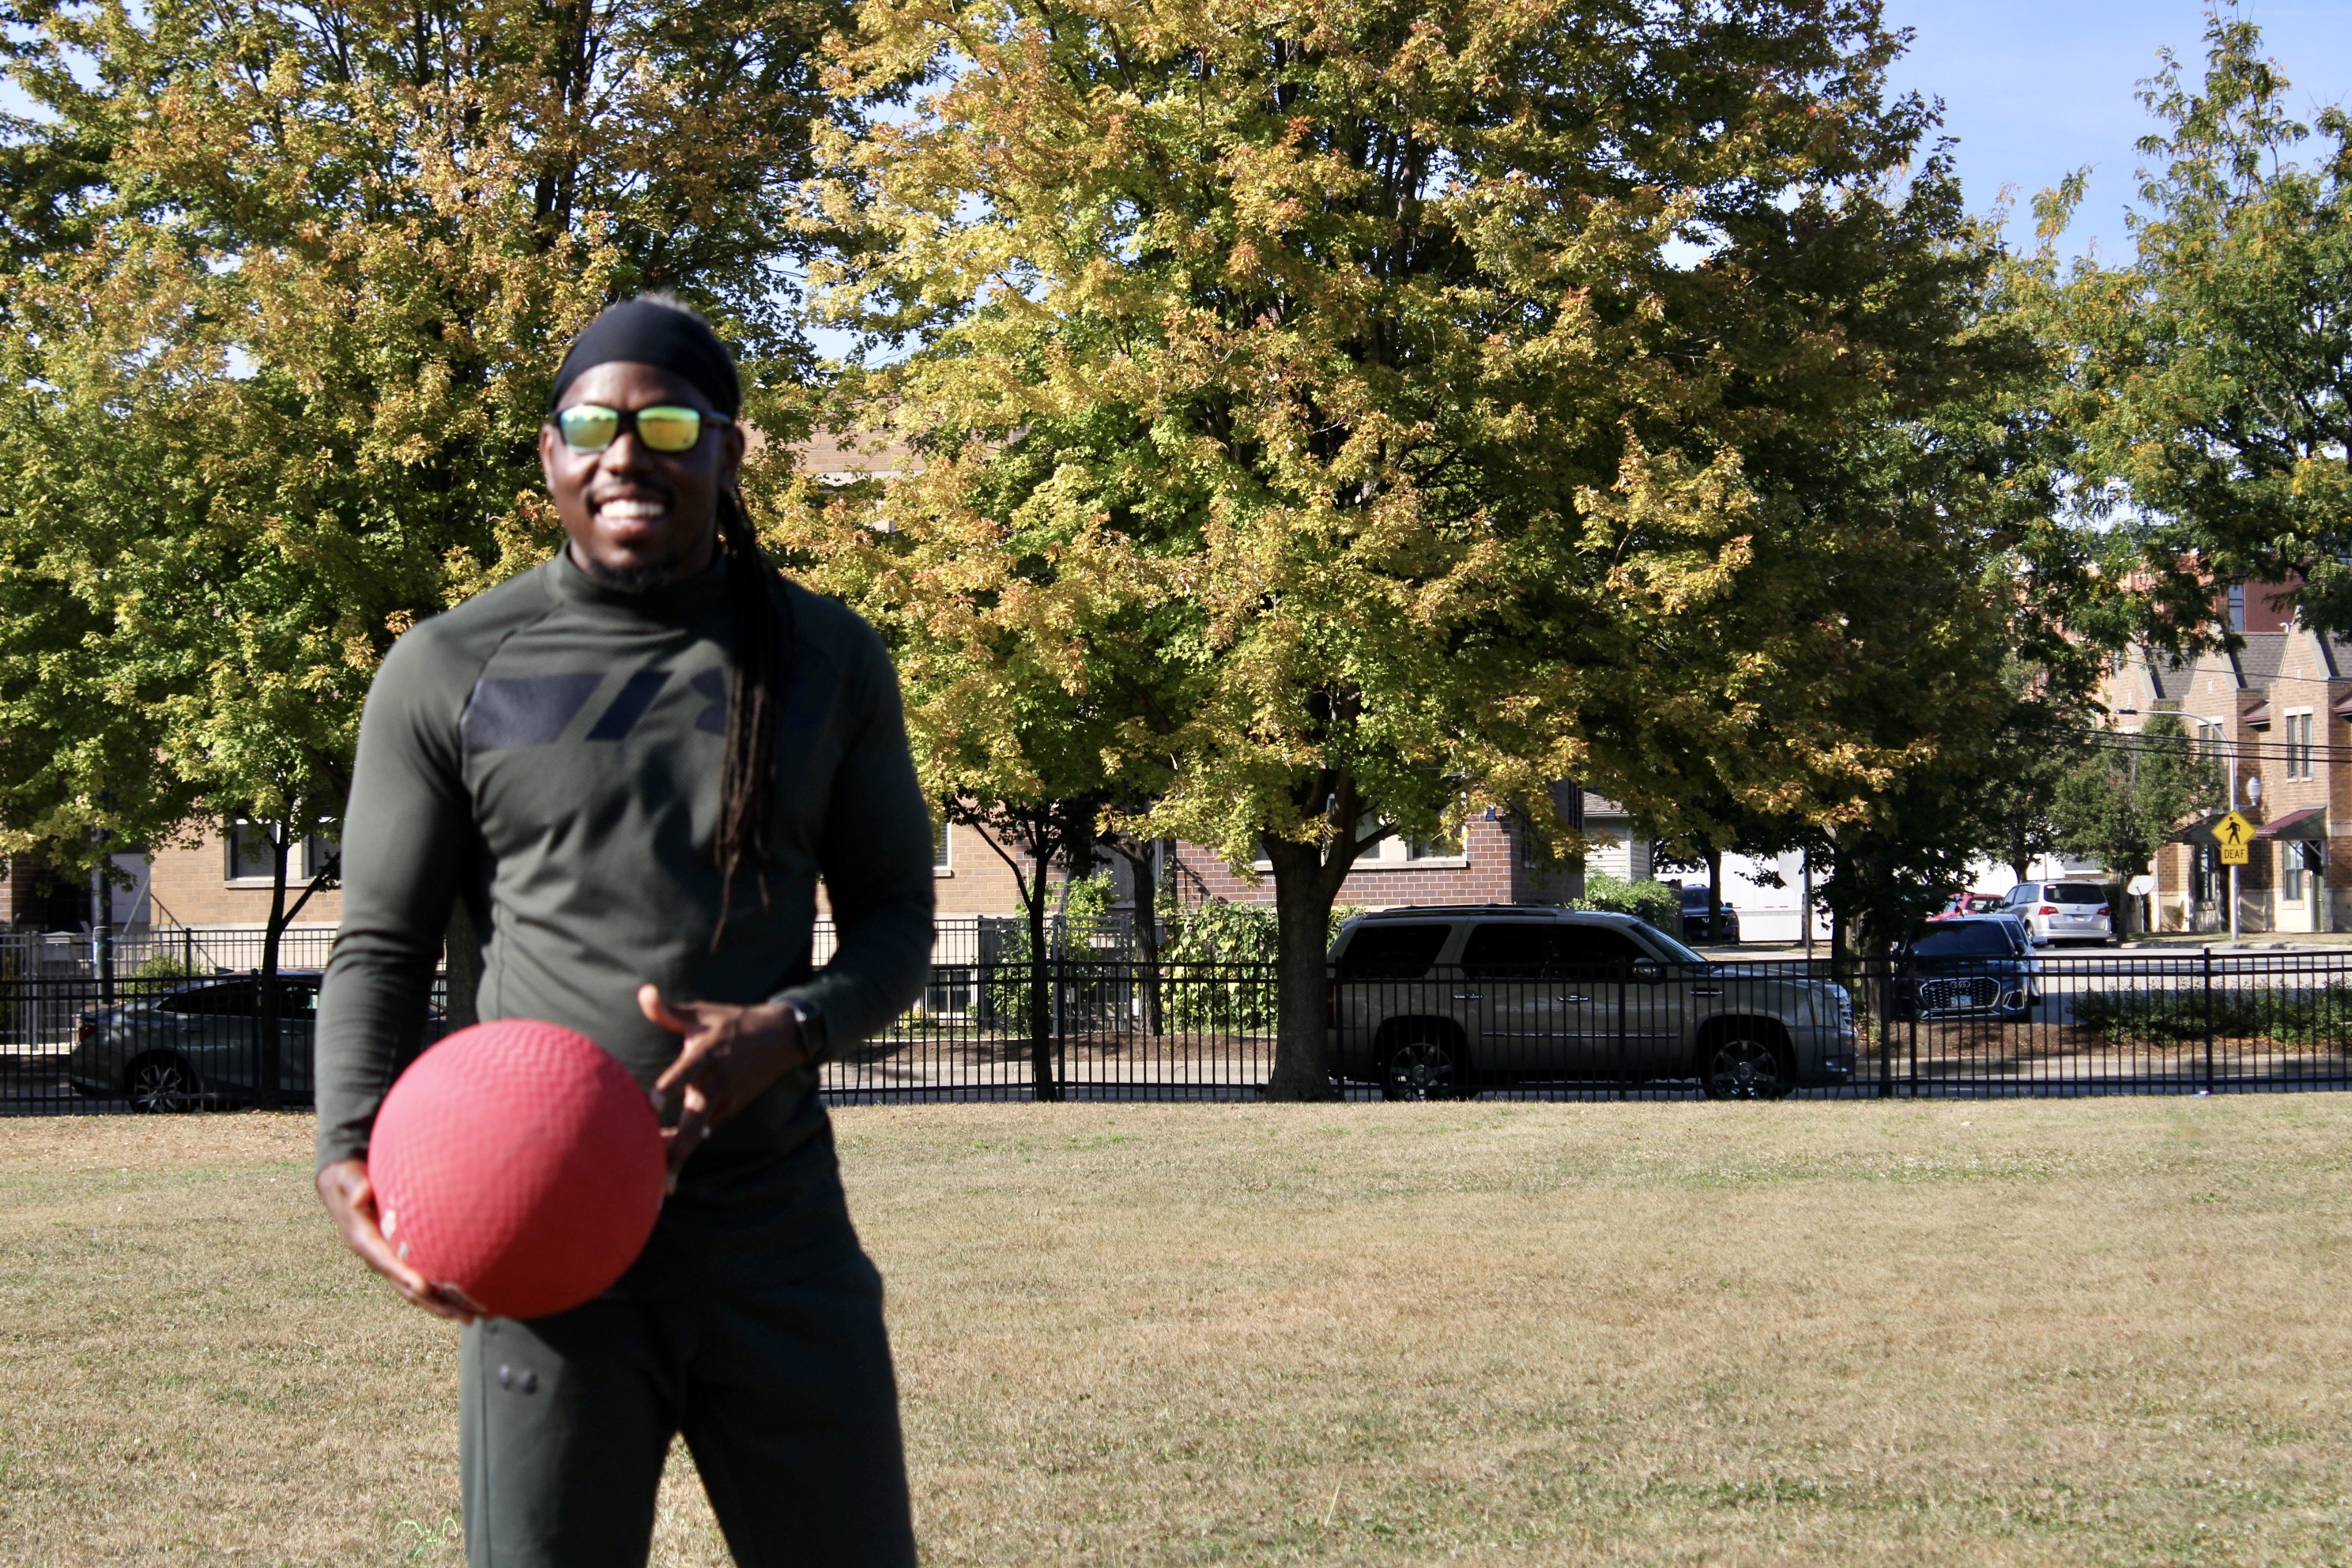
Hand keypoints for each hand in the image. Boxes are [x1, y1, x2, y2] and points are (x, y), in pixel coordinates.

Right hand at [316, 1158, 481, 1322]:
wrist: (342, 1186)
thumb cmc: (348, 1178)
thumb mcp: (346, 1178)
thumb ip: (354, 1185)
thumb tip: (359, 1196)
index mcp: (364, 1241)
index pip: (385, 1263)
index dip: (403, 1276)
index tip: (423, 1288)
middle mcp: (377, 1257)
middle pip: (405, 1287)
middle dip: (431, 1303)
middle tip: (461, 1317)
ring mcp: (388, 1261)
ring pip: (415, 1290)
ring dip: (441, 1305)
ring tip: (471, 1319)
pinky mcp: (399, 1257)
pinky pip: (420, 1278)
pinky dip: (439, 1292)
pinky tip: (463, 1300)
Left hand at [640, 986, 805, 1188]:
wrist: (781, 1038)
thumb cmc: (733, 1023)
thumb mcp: (702, 1012)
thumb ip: (668, 1010)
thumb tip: (642, 991)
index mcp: (707, 1053)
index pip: (686, 1070)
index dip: (670, 1086)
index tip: (650, 1103)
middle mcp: (716, 1082)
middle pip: (694, 1119)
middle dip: (677, 1149)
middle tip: (659, 1176)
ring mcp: (724, 1100)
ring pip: (698, 1133)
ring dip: (679, 1155)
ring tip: (660, 1186)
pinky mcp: (728, 1110)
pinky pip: (702, 1132)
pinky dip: (685, 1146)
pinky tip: (664, 1165)